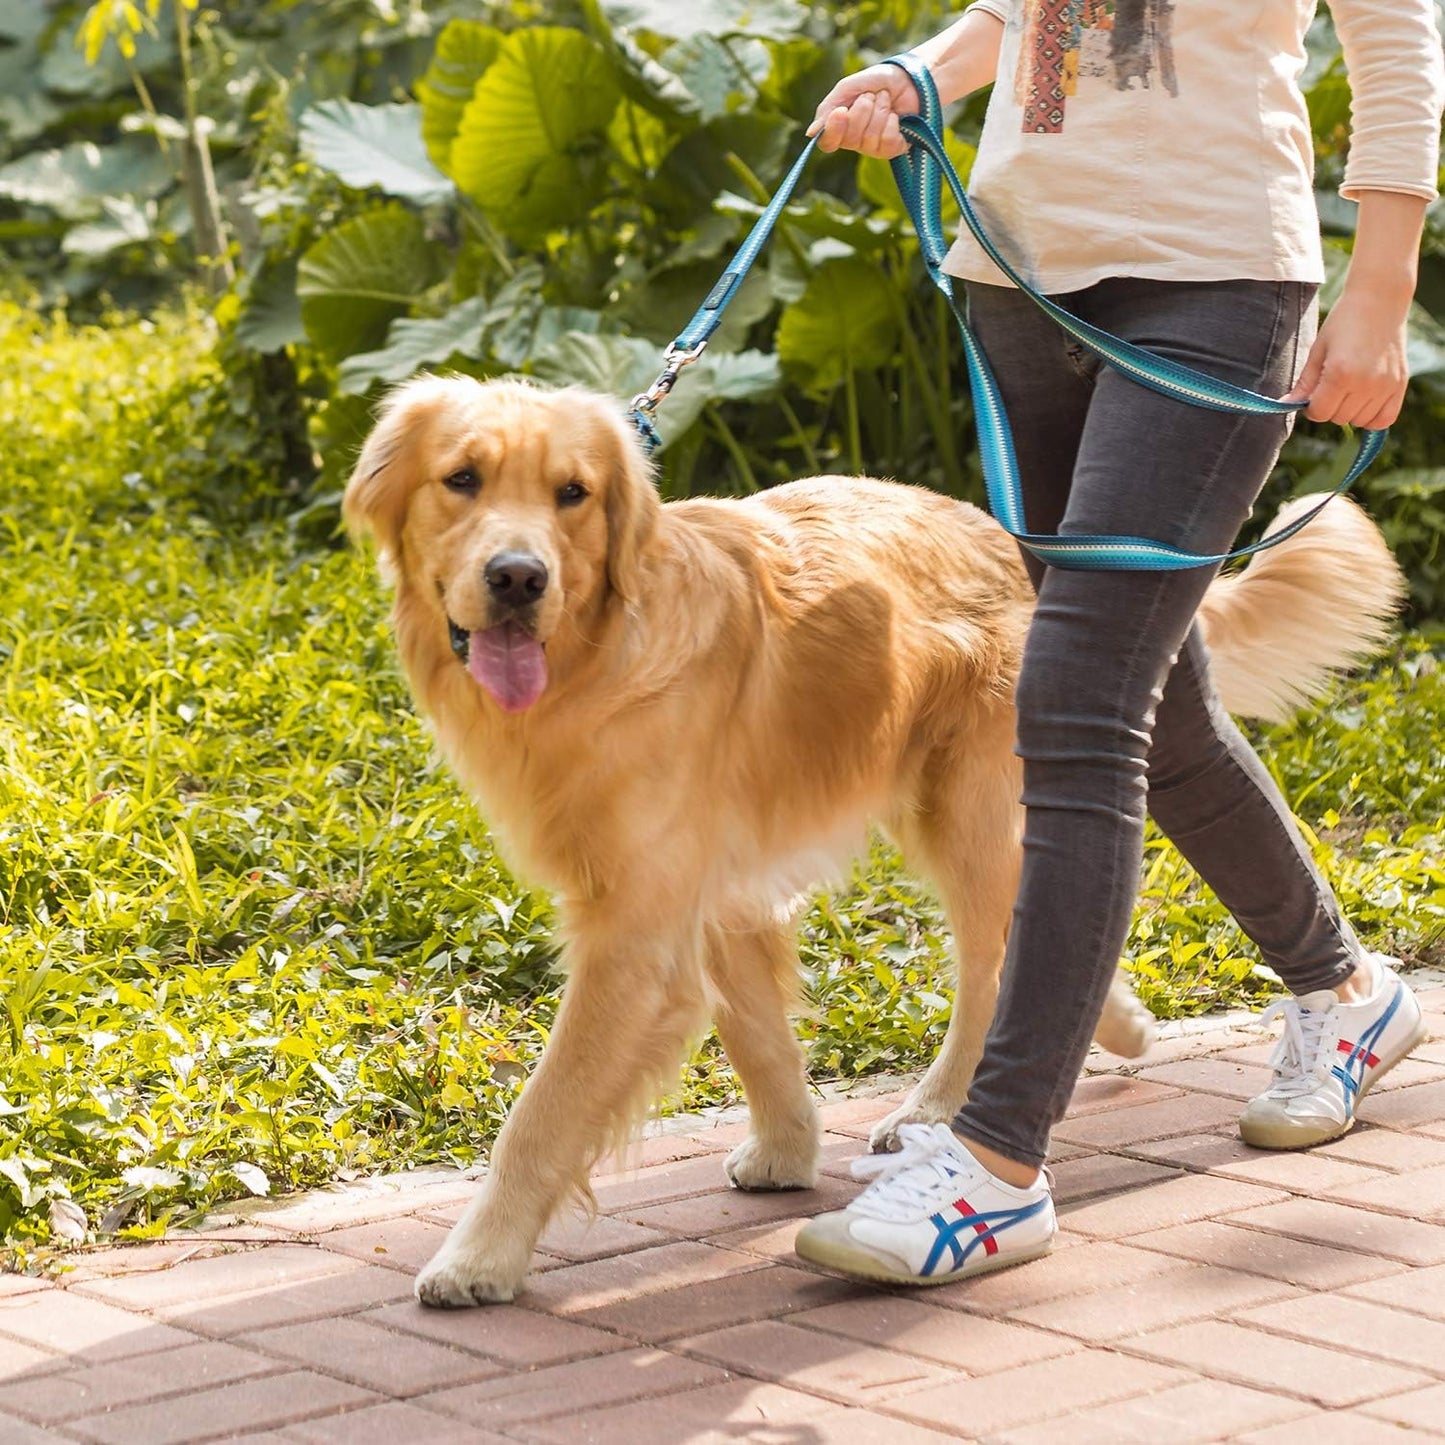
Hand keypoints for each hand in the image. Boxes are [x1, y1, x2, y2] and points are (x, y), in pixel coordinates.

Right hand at [806, 64, 920, 158]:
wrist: (907, 77)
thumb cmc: (876, 82)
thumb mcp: (848, 88)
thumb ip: (829, 108)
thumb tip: (811, 133)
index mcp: (841, 128)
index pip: (828, 142)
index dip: (834, 130)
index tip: (842, 112)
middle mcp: (855, 142)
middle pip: (850, 138)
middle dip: (862, 110)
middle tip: (870, 97)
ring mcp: (874, 147)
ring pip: (870, 138)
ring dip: (879, 111)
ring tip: (885, 101)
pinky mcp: (893, 149)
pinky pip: (887, 141)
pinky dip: (892, 121)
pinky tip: (896, 116)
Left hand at [1282, 287, 1411, 429]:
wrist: (1380, 300)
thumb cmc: (1343, 322)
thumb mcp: (1318, 350)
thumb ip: (1304, 383)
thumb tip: (1285, 405)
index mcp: (1340, 374)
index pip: (1319, 413)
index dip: (1312, 406)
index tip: (1314, 391)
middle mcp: (1366, 383)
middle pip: (1338, 418)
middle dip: (1330, 406)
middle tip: (1334, 383)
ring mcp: (1386, 385)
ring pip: (1358, 421)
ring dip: (1350, 411)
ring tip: (1351, 385)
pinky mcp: (1400, 384)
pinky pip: (1384, 420)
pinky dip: (1372, 417)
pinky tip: (1365, 401)